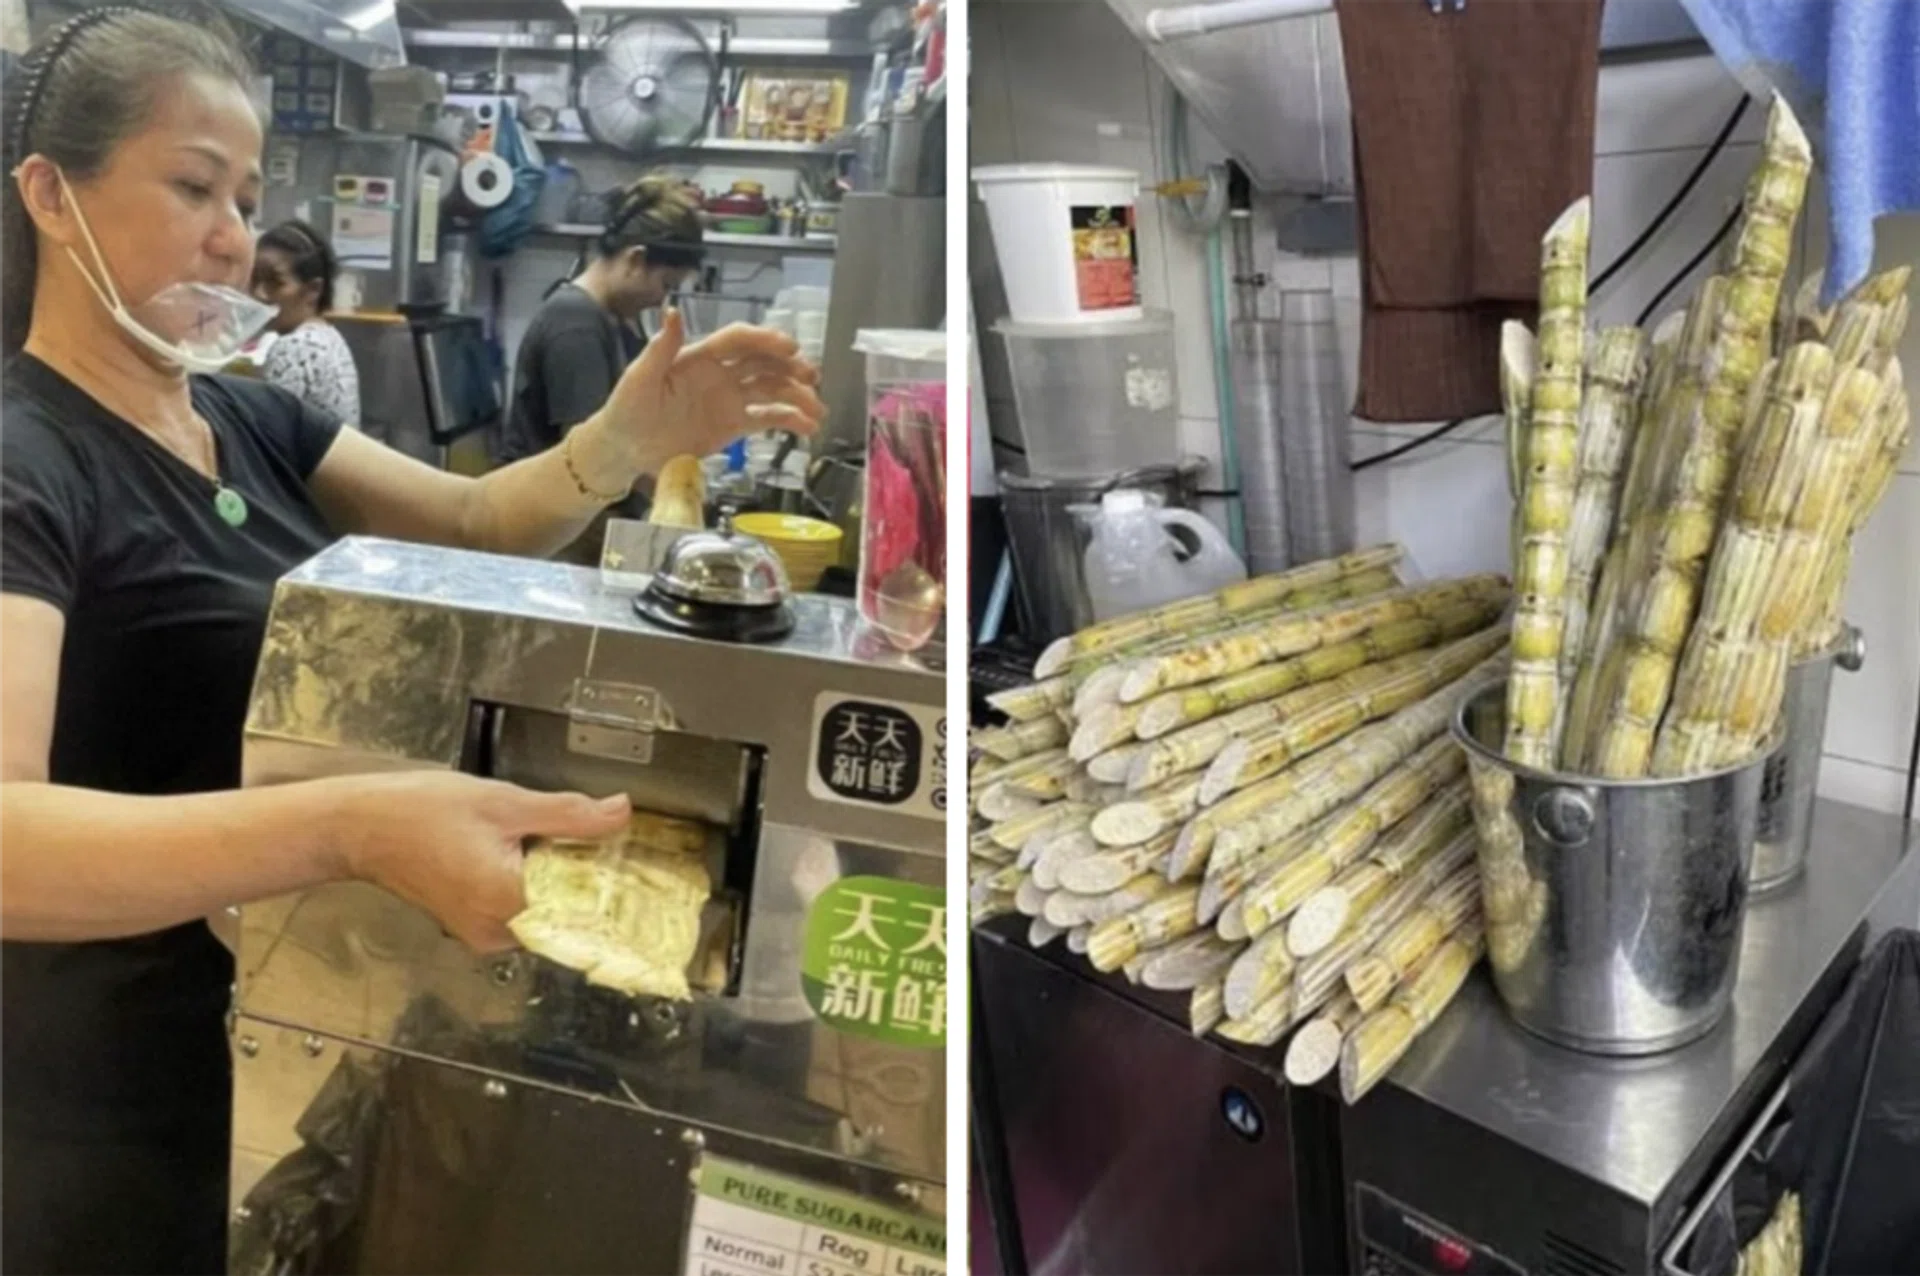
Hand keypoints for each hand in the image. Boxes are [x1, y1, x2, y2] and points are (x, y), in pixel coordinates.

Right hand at [334, 772, 632, 952]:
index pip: (586, 908)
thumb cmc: (419, 811)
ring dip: (562, 881)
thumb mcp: (504, 801)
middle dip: (592, 879)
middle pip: (570, 912)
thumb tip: (620, 812)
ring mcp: (484, 934)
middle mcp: (498, 931)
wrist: (360, 827)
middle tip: (609, 843)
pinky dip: (536, 886)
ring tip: (564, 841)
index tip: (646, 870)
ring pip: (548, 912)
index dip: (618, 886)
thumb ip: (569, 814)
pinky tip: (533, 853)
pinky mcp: (475, 927)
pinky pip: (523, 911)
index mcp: (507, 901)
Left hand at [584, 308, 825, 481]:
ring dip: (797, 396)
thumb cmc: (627, 410)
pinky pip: (767, 419)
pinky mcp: (735, 425)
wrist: (625, 449)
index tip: (788, 348)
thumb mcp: (639, 378)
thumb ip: (660, 348)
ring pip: (772, 390)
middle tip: (811, 377)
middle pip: (763, 363)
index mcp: (699, 357)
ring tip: (818, 410)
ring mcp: (730, 398)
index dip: (764, 341)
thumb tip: (673, 311)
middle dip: (790, 367)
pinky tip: (807, 428)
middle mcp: (721, 373)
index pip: (738, 341)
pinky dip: (789, 421)